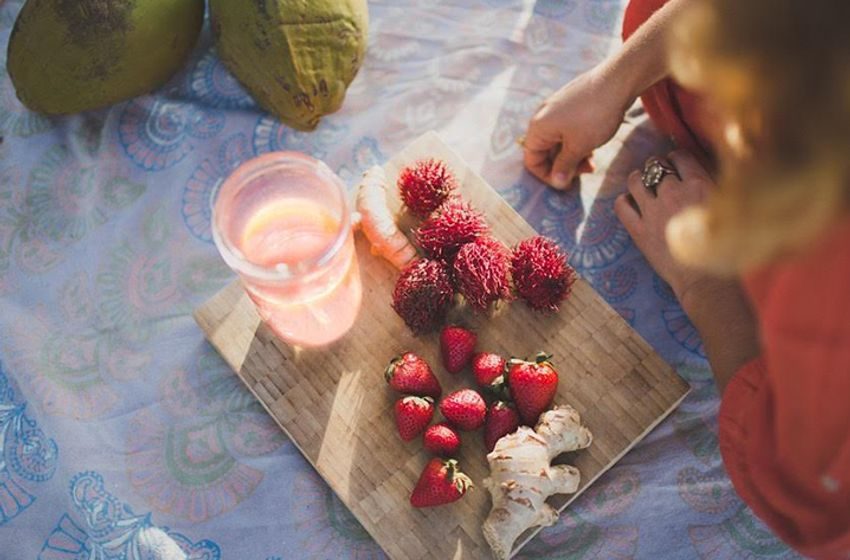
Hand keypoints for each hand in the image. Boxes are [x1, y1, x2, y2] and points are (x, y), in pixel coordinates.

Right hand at [523, 66, 633, 188]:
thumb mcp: (579, 147)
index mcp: (538, 127)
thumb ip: (564, 166)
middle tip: (585, 171)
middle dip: (563, 166)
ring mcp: (556, 108)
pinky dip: (577, 141)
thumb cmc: (595, 115)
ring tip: (592, 160)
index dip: (546, 176)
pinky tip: (593, 144)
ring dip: (572, 155)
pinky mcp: (570, 103)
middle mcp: (542, 116)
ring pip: (558, 141)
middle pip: (545, 151)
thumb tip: (557, 183)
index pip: (531, 160)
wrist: (618, 80)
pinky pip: (567, 129)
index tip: (567, 183)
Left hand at [614, 150, 714, 304]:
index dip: (675, 158)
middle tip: (657, 177)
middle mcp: (673, 193)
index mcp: (699, 184)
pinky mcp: (638, 231)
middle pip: (655, 166)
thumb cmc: (726, 248)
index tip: (675, 164)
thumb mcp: (729, 209)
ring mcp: (652, 211)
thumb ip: (714, 189)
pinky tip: (629, 204)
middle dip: (656, 169)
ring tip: (639, 184)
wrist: (707, 279)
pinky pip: (621, 206)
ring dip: (636, 179)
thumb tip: (704, 175)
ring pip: (634, 180)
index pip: (680, 156)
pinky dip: (623, 201)